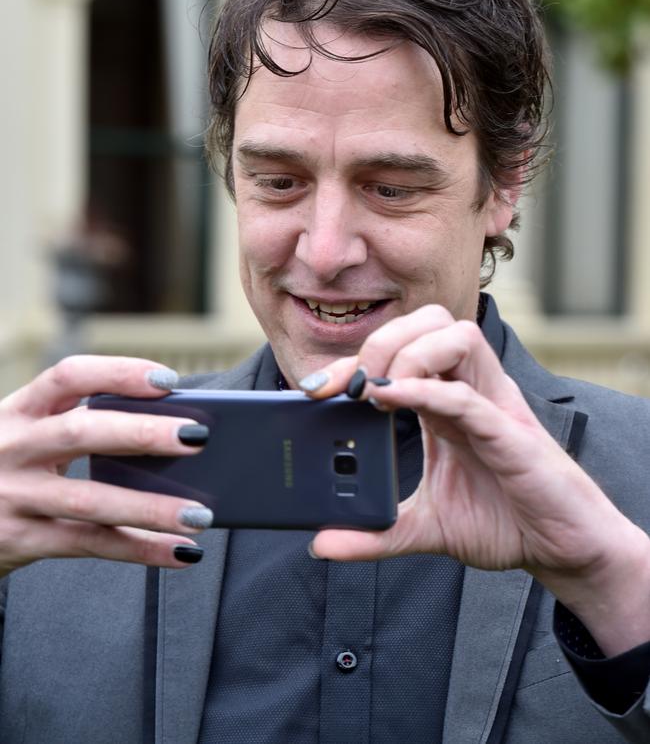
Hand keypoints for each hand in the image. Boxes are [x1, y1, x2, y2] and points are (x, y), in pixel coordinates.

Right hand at [0, 355, 211, 576]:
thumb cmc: (6, 470)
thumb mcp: (27, 437)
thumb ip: (77, 428)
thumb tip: (169, 431)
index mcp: (18, 411)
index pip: (68, 376)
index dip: (117, 373)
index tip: (167, 379)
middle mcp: (11, 447)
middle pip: (80, 432)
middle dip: (142, 433)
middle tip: (197, 437)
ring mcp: (12, 495)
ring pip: (89, 499)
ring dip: (151, 507)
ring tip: (201, 514)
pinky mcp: (19, 539)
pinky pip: (89, 544)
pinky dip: (140, 549)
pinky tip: (179, 552)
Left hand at [303, 305, 649, 655]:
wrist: (560, 550)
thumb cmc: (503, 522)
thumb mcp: (426, 527)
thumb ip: (376, 533)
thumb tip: (320, 544)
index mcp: (444, 403)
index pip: (397, 354)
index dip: (352, 361)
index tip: (312, 390)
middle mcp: (467, 391)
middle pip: (428, 323)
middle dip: (379, 341)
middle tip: (347, 386)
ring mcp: (491, 404)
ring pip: (455, 335)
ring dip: (407, 352)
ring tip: (375, 390)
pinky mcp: (510, 431)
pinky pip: (469, 393)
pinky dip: (429, 390)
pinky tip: (392, 399)